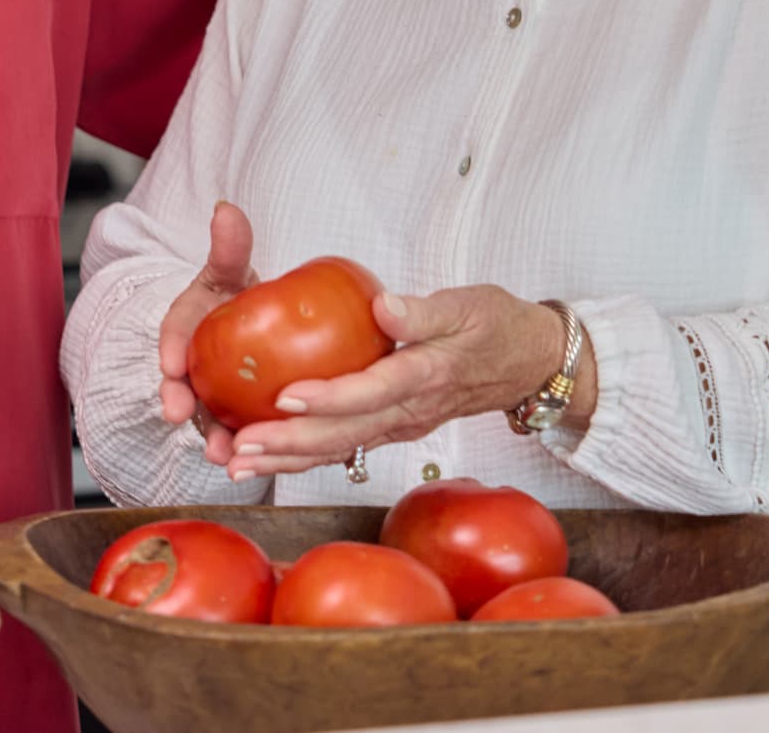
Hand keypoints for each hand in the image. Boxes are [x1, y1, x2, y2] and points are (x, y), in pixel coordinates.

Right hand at [156, 201, 255, 466]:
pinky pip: (236, 436)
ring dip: (211, 438)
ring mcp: (212, 396)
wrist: (259, 328)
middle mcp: (193, 366)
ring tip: (221, 453)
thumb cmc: (238, 296)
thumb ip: (230, 247)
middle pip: (181, 384)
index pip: (174, 332)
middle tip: (178, 413)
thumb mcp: (233, 271)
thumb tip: (226, 209)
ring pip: (207, 419)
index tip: (170, 363)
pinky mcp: (235, 420)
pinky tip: (253, 465)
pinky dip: (243, 451)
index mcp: (187, 326)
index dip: (170, 347)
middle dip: (178, 401)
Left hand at [225, 286, 580, 477]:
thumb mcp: (469, 305)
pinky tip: (270, 457)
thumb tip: (382, 306)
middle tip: (240, 448)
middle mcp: (411, 410)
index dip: (329, 397)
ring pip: (341, 448)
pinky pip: (347, 446)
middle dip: (290, 444)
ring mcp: (403, 424)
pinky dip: (306, 455)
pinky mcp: (395, 426)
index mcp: (428, 375)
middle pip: (346, 434)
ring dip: (288, 459)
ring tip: (238, 462)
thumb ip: (424, 310)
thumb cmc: (499, 325)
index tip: (285, 395)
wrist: (530, 364)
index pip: (373, 391)